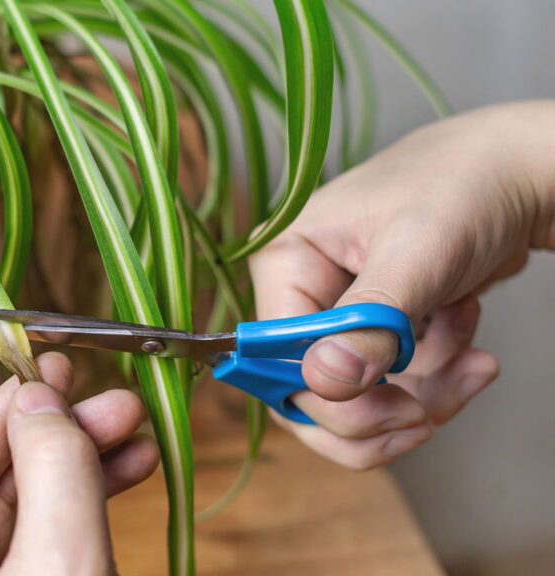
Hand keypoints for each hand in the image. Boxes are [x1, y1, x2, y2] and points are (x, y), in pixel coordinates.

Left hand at [0, 352, 159, 574]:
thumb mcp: (62, 562)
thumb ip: (53, 475)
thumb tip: (41, 399)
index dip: (5, 411)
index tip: (54, 370)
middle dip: (60, 435)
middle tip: (114, 401)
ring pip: (30, 510)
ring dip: (86, 466)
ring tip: (136, 435)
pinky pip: (51, 540)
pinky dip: (89, 506)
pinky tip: (129, 471)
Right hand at [250, 101, 554, 469]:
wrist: (518, 176)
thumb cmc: (462, 188)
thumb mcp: (417, 254)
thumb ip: (369, 321)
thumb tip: (323, 381)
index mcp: (285, 262)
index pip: (278, 359)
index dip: (332, 398)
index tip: (400, 408)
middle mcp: (299, 293)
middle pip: (308, 392)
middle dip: (377, 412)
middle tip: (431, 413)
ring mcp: (336, 315)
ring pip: (355, 400)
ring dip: (422, 395)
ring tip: (473, 364)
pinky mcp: (374, 332)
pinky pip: (390, 387)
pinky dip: (437, 377)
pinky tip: (466, 335)